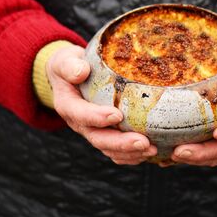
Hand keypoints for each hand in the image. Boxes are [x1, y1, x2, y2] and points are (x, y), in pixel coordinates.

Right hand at [46, 45, 156, 164]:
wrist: (71, 75)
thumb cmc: (71, 65)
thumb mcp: (65, 61)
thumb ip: (69, 66)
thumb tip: (81, 71)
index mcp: (68, 105)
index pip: (81, 114)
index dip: (98, 117)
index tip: (117, 115)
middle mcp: (79, 123)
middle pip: (98, 138)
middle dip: (121, 143)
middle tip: (143, 142)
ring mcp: (92, 131)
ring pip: (109, 148)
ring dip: (130, 152)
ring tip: (151, 149)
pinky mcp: (104, 135)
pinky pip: (117, 151)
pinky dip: (132, 155)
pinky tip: (150, 153)